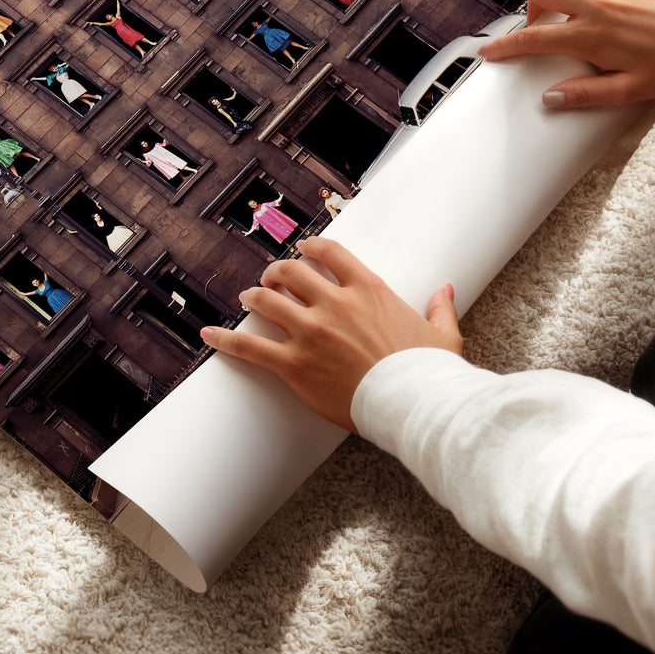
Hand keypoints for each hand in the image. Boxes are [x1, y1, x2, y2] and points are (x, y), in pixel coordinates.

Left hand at [200, 237, 461, 432]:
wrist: (415, 406)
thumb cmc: (429, 373)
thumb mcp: (442, 334)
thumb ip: (440, 307)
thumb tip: (446, 289)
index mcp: (368, 289)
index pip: (329, 253)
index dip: (311, 247)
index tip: (303, 249)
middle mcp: (334, 303)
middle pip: (290, 272)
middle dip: (276, 272)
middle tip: (271, 278)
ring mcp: (311, 332)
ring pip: (267, 301)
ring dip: (254, 296)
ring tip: (247, 297)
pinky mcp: (294, 365)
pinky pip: (250, 347)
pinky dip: (226, 338)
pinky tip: (209, 333)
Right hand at [477, 0, 654, 108]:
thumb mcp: (630, 90)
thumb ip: (586, 94)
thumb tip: (550, 98)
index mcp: (592, 35)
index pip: (535, 39)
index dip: (506, 46)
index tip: (490, 51)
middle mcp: (597, 3)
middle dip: (531, 10)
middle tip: (540, 26)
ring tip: (566, 4)